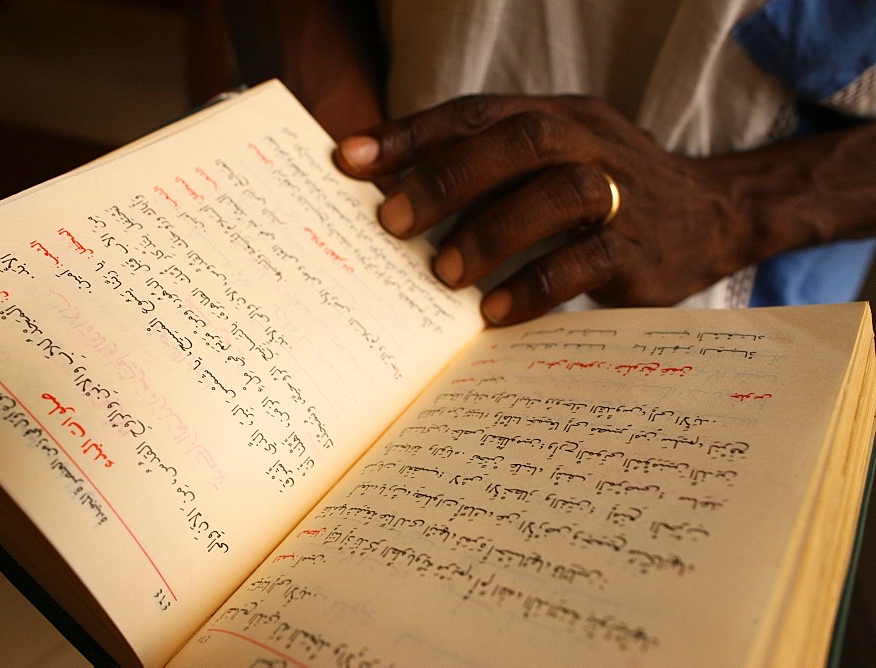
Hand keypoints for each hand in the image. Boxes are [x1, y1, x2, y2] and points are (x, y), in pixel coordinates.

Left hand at [334, 95, 765, 324]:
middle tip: (393, 223)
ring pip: (560, 194)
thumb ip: (489, 171)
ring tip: (442, 275)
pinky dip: (536, 286)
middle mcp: (592, 143)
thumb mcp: (551, 162)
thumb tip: (393, 198)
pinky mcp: (644, 251)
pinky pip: (589, 262)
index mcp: (559, 116)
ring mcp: (623, 194)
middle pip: (521, 140)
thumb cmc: (603, 194)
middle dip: (449, 178)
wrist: (711, 216)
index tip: (350, 159)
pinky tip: (494, 313)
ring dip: (492, 232)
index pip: (478, 112)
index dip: (413, 133)